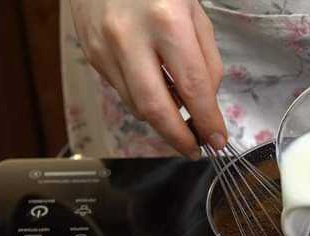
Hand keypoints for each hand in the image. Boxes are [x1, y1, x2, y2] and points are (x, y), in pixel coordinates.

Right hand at [70, 0, 226, 158]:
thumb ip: (205, 56)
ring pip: (136, 106)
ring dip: (161, 118)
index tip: (217, 139)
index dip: (207, 121)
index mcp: (166, 20)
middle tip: (194, 148)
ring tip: (177, 113)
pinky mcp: (91, 54)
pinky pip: (121, 91)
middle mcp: (130, 38)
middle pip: (156, 110)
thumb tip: (206, 101)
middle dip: (178, 138)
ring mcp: (105, 48)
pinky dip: (142, 98)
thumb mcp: (193, 6)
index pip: (192, 88)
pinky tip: (154, 86)